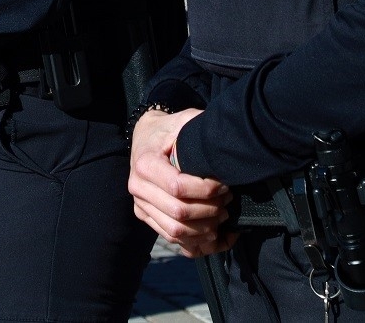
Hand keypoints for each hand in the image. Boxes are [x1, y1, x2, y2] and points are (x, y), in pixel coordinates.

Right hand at [129, 108, 236, 255]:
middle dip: (210, 210)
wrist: (146, 138)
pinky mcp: (147, 217)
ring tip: (223, 214)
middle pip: (178, 213)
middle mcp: (138, 187)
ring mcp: (141, 205)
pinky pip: (173, 239)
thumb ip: (200, 128)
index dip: (206, 190)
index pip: (177, 187)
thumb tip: (225, 144)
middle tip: (227, 200)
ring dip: (205, 228)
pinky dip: (198, 243)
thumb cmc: (169, 130)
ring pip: (176, 232)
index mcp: (145, 163)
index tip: (224, 184)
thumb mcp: (184, 121)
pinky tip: (218, 234)